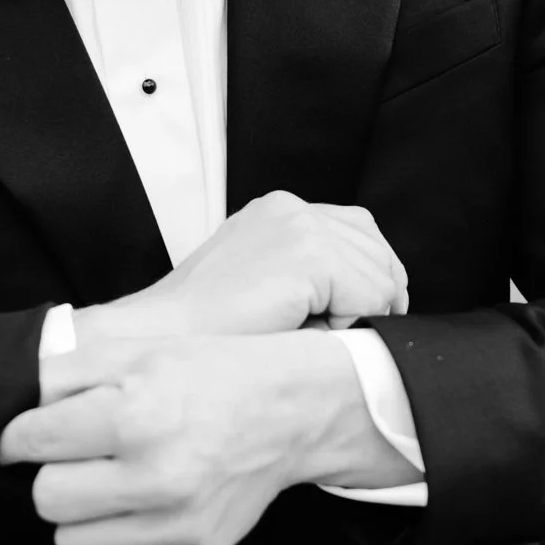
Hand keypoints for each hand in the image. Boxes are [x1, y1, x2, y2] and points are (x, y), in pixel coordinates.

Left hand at [0, 330, 405, 544]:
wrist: (289, 412)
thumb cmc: (210, 375)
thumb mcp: (134, 351)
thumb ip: (62, 375)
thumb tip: (8, 411)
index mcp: (134, 416)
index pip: (28, 442)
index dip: (21, 434)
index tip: (33, 433)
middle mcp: (155, 477)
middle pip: (45, 499)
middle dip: (53, 474)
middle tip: (81, 455)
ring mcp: (176, 525)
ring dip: (80, 516)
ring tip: (110, 483)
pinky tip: (136, 511)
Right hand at [77, 191, 407, 342]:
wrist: (165, 336)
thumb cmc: (208, 328)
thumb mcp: (263, 282)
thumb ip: (311, 273)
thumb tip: (377, 296)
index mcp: (281, 210)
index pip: (360, 229)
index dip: (372, 274)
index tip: (366, 311)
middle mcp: (293, 208)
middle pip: (377, 249)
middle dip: (377, 295)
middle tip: (351, 330)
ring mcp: (301, 227)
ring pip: (379, 276)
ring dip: (360, 313)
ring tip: (315, 331)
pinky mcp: (309, 255)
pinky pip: (370, 295)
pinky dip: (352, 321)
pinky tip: (310, 330)